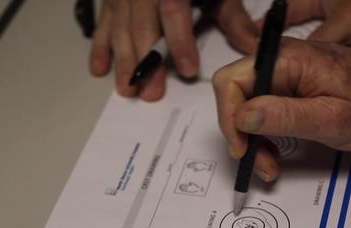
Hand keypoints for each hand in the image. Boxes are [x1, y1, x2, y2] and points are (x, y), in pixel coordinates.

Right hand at [90, 0, 258, 99]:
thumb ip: (231, 16)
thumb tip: (251, 45)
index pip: (173, 10)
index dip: (180, 42)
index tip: (187, 69)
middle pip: (142, 25)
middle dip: (146, 62)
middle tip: (150, 92)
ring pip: (119, 26)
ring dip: (122, 60)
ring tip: (126, 89)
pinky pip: (103, 21)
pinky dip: (100, 46)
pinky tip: (99, 69)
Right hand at [213, 38, 350, 181]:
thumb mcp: (333, 119)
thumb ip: (286, 116)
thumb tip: (243, 116)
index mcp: (288, 61)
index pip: (230, 82)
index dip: (229, 119)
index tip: (244, 149)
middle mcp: (281, 60)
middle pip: (234, 94)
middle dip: (240, 133)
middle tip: (260, 163)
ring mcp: (285, 71)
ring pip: (245, 104)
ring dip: (251, 138)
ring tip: (272, 163)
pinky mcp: (290, 84)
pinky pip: (262, 108)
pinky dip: (264, 133)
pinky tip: (277, 150)